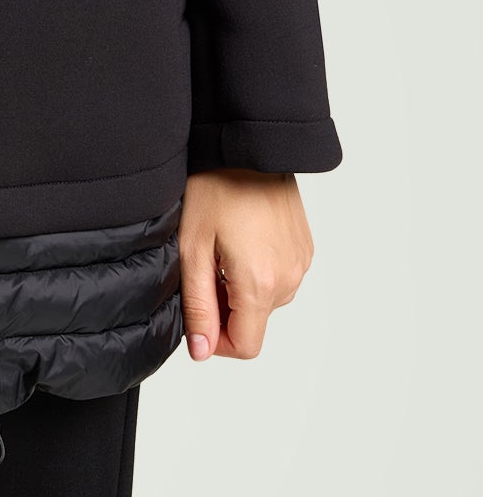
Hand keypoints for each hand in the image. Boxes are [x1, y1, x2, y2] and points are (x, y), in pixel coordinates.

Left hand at [178, 168, 314, 360]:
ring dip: (241, 286)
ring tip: (223, 245)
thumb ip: (198, 305)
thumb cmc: (216, 186)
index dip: (215, 339)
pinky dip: (258, 269)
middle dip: (225, 305)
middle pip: (254, 321)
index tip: (198, 309)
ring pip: (266, 299)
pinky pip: (280, 276)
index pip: (245, 347)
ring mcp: (301, 262)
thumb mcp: (193, 247)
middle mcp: (290, 278)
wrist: (249, 144)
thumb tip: (201, 351)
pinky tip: (242, 236)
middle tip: (205, 262)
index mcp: (261, 284)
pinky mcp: (304, 247)